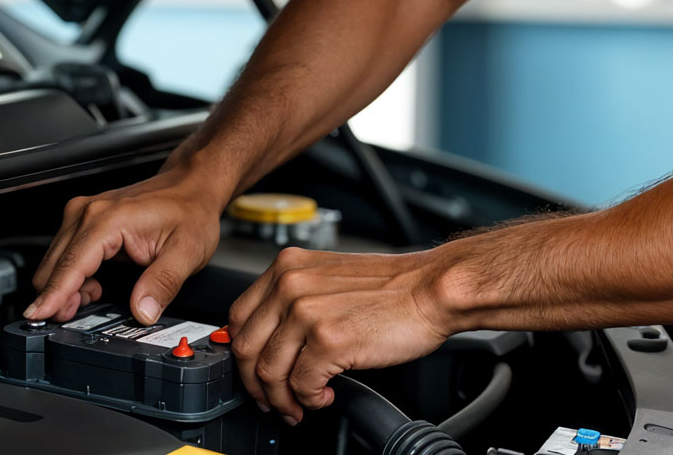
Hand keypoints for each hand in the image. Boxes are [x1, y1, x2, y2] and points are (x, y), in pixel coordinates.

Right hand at [27, 166, 225, 323]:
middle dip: (59, 297)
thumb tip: (143, 312)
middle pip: (53, 267)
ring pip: (54, 263)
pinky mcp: (84, 219)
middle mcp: (87, 212)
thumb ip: (162, 283)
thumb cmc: (190, 210)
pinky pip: (64, 256)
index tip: (36, 317)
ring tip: (96, 298)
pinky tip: (93, 285)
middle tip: (81, 318)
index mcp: (108, 220)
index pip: (71, 266)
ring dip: (66, 288)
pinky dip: (72, 277)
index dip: (53, 296)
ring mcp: (82, 213)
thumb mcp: (187, 251)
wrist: (191, 185)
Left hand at [227, 246, 454, 423]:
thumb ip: (293, 301)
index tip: (255, 373)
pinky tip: (326, 395)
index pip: (238, 318)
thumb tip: (269, 340)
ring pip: (269, 372)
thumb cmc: (392, 287)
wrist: (433, 288)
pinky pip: (301, 385)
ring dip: (283, 399)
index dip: (244, 355)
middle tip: (274, 400)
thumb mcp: (327, 280)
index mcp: (287, 267)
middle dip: (256, 385)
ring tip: (301, 404)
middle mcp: (290, 285)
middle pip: (245, 349)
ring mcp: (306, 311)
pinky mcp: (328, 339)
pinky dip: (310, 400)